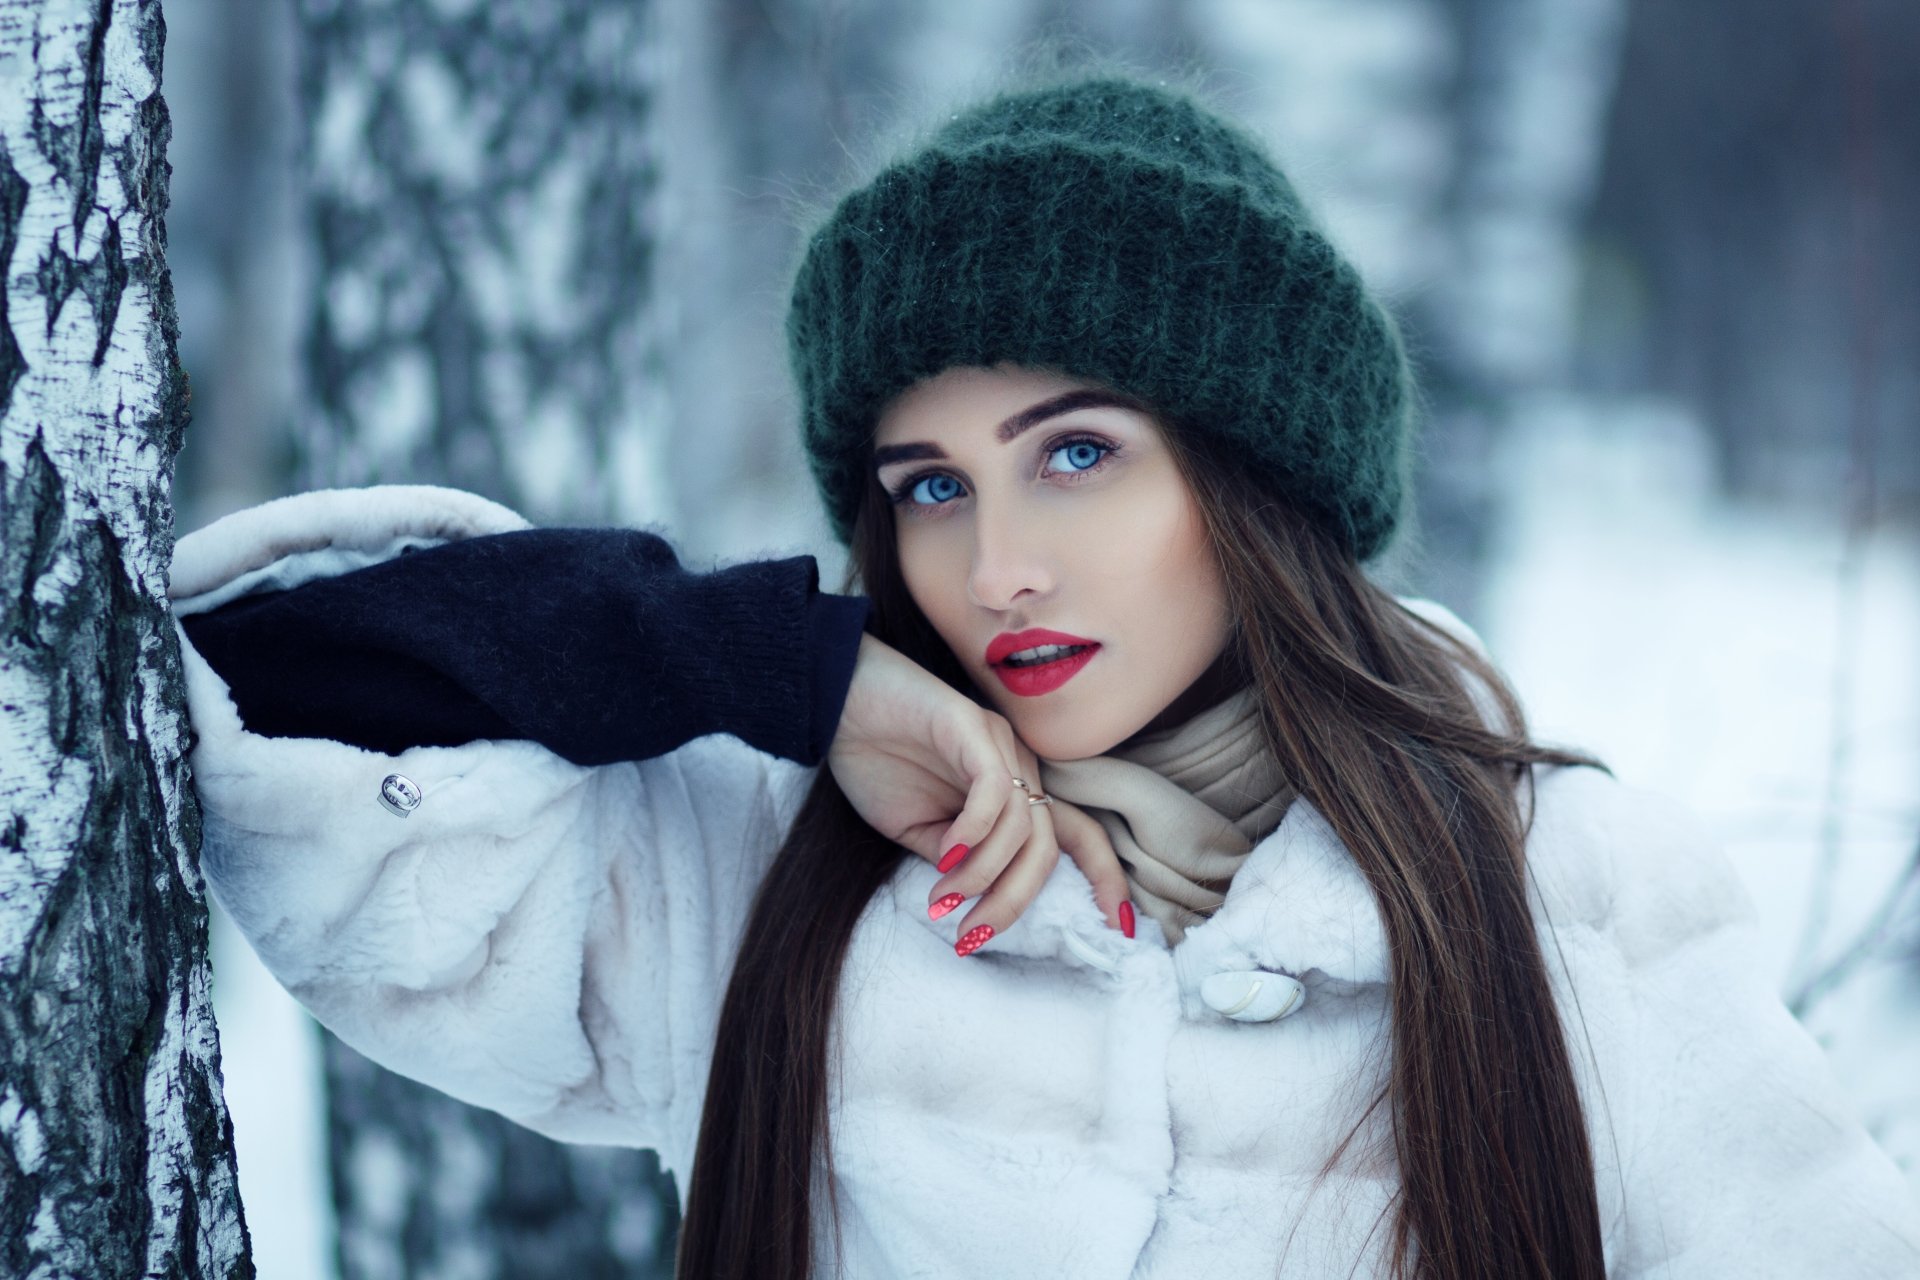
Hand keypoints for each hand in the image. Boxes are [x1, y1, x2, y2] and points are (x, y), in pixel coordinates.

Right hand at [828, 635, 1132, 948]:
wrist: (832, 700)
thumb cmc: (875, 759)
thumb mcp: (917, 830)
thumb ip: (953, 860)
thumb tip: (974, 899)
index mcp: (1014, 790)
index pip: (1078, 836)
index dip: (1105, 879)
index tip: (1117, 928)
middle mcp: (1019, 766)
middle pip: (1050, 844)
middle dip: (1016, 900)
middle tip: (974, 935)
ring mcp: (1000, 744)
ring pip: (1024, 826)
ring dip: (983, 875)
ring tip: (943, 897)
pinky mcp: (972, 726)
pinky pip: (995, 791)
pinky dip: (975, 832)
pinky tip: (945, 854)